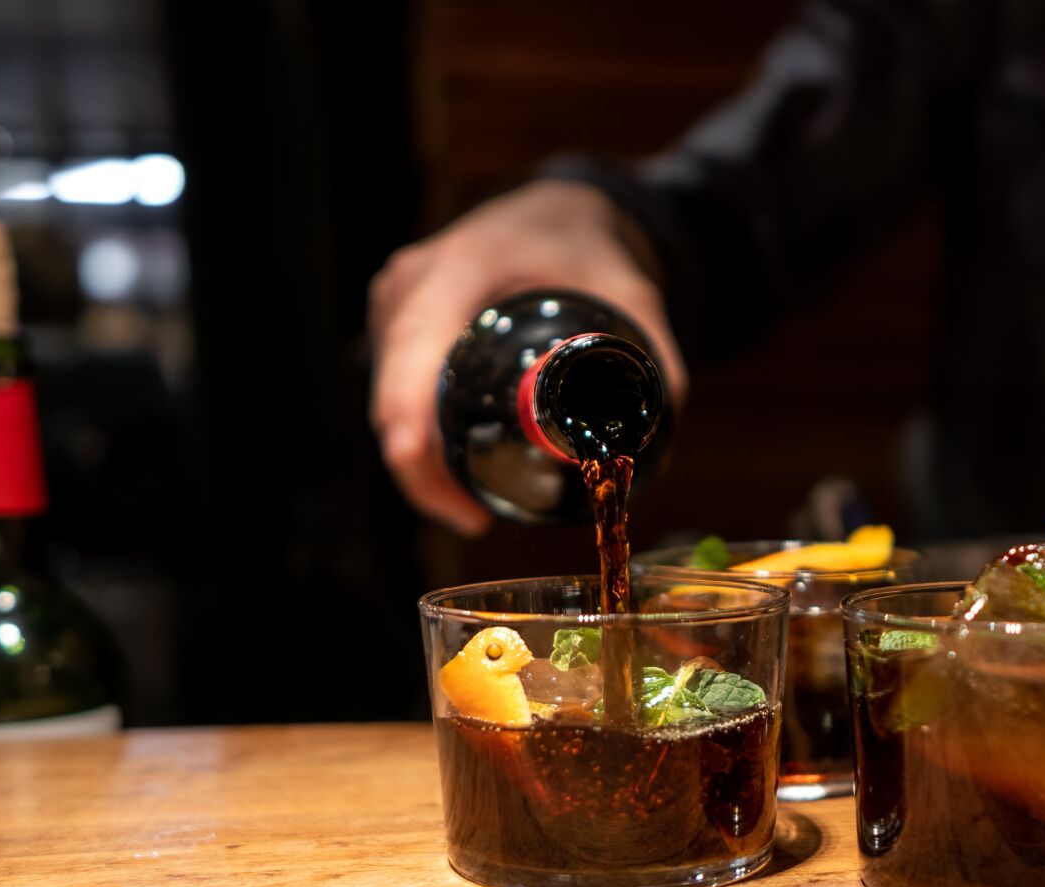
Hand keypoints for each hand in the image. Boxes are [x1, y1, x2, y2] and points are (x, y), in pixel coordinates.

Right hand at [367, 179, 688, 534]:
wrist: (550, 213)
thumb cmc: (584, 246)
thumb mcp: (629, 290)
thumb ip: (653, 356)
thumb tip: (654, 436)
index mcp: (460, 267)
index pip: (415, 349)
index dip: (410, 417)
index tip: (427, 472)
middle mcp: (411, 284)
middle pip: (394, 392)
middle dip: (423, 466)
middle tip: (473, 516)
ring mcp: (394, 305)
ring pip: (390, 399)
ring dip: (420, 458)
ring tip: (468, 505)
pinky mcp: (394, 326)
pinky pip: (394, 391)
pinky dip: (419, 434)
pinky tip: (453, 468)